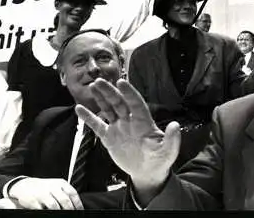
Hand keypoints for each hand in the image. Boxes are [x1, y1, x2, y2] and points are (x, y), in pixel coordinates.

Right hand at [8, 177, 83, 209]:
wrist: (25, 185)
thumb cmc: (44, 187)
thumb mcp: (57, 186)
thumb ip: (66, 193)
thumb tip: (76, 205)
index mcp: (61, 183)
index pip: (73, 193)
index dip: (78, 204)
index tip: (80, 211)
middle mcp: (52, 187)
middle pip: (65, 200)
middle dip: (70, 209)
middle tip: (71, 214)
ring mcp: (43, 194)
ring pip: (54, 206)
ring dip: (59, 212)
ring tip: (60, 215)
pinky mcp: (33, 200)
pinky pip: (42, 209)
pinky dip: (46, 212)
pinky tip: (49, 213)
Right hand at [76, 78, 180, 204]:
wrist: (147, 173)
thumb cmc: (159, 160)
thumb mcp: (167, 152)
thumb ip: (171, 140)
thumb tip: (175, 125)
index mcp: (143, 122)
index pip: (135, 103)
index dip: (129, 93)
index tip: (121, 82)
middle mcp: (130, 121)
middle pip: (118, 103)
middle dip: (110, 92)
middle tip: (99, 81)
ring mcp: (119, 128)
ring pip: (108, 109)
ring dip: (101, 98)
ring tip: (92, 86)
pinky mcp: (109, 137)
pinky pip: (97, 125)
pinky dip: (88, 117)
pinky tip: (79, 108)